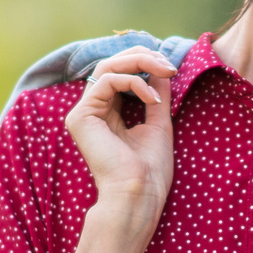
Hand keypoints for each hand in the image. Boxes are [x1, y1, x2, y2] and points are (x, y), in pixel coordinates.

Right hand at [65, 47, 175, 230]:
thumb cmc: (149, 170)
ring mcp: (83, 113)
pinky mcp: (80, 117)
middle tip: (169, 66)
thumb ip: (157, 93)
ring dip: (140, 63)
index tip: (172, 69)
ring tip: (165, 72)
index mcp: (108, 113)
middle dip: (143, 57)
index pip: (120, 74)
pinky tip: (153, 99)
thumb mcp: (159, 122)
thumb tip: (161, 67)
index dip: (144, 62)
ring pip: (107, 67)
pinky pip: (106, 81)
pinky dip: (134, 83)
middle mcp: (92, 111)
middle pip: (111, 64)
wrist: (140, 194)